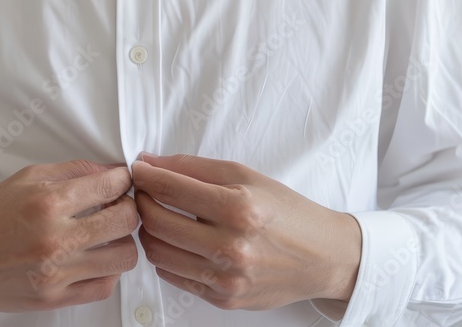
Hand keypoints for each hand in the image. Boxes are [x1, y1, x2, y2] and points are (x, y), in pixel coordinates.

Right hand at [0, 159, 138, 311]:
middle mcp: (54, 239)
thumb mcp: (27, 179)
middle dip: (129, 208)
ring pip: (124, 257)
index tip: (122, 181)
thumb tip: (110, 172)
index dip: (124, 180)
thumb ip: (72, 171)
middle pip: (126, 221)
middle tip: (119, 206)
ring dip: (122, 242)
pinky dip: (108, 271)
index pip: (111, 186)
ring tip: (107, 235)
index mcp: (47, 203)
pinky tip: (95, 258)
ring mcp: (56, 273)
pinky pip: (105, 286)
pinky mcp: (54, 298)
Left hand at [131, 153, 361, 310]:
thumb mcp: (246, 176)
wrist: (323, 257)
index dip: (146, 175)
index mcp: (239, 209)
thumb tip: (151, 161)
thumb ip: (195, 168)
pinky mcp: (224, 299)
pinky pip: (174, 276)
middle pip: (157, 222)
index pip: (171, 188)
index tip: (138, 169)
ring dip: (149, 231)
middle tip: (145, 192)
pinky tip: (176, 241)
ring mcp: (227, 278)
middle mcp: (232, 246)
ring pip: (158, 253)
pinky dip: (166, 255)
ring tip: (158, 216)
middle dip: (142, 202)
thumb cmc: (287, 213)